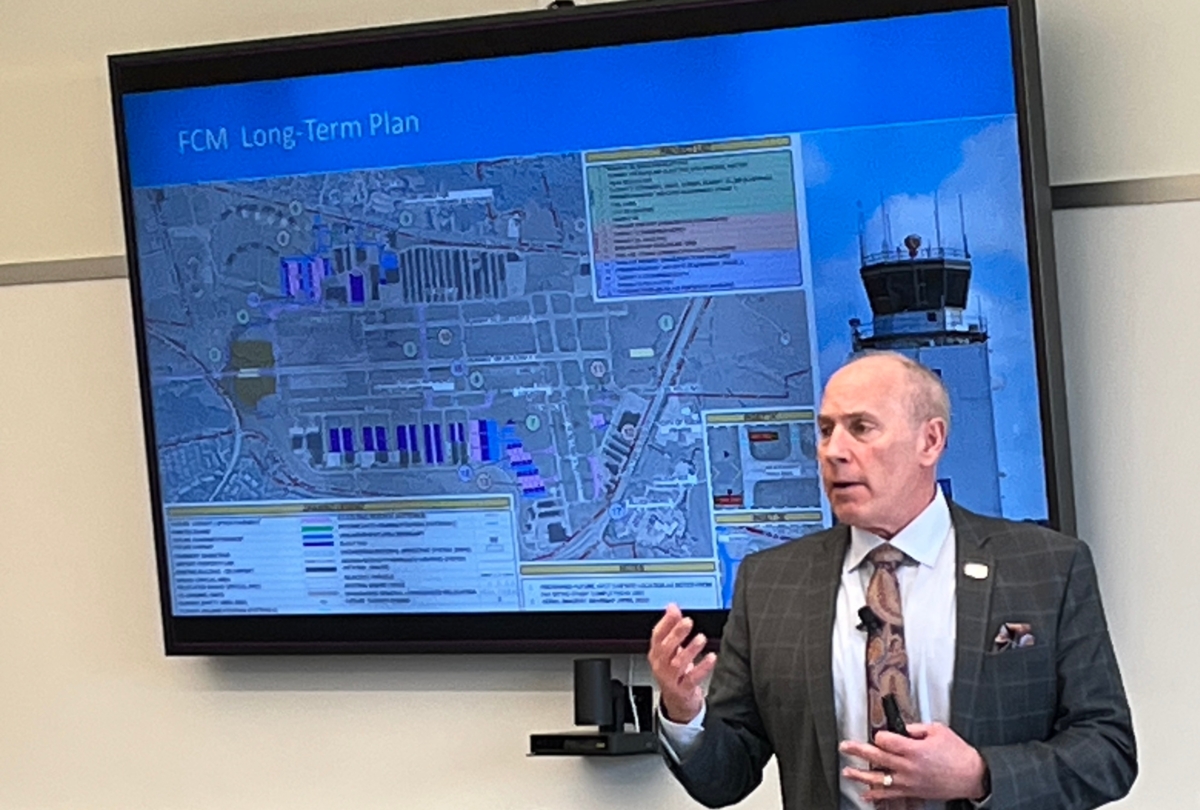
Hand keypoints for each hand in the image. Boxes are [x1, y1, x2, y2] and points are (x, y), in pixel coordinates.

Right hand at [647, 603, 716, 723]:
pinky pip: (692, 679)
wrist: (678, 703)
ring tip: (701, 639)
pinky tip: (711, 658)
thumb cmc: (675, 673)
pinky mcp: (682, 690)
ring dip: (689, 650)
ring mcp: (670, 679)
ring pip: (677, 664)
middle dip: (676, 634)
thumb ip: (671, 627)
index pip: (657, 636)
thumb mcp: (671, 650)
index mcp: (656, 654)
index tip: (675, 610)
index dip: (665, 622)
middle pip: (665, 648)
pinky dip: (702, 668)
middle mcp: (660, 666)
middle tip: (688, 622)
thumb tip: (672, 607)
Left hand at [838, 723, 988, 801]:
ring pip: (880, 779)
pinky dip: (877, 796)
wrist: (972, 776)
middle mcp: (908, 767)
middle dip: (858, 751)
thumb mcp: (938, 731)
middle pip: (877, 757)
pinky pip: (891, 795)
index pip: (885, 740)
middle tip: (844, 747)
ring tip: (847, 772)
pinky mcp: (913, 792)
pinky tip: (866, 794)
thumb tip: (903, 729)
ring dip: (861, 775)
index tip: (879, 733)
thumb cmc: (958, 754)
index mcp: (914, 749)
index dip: (880, 735)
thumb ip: (917, 728)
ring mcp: (909, 782)